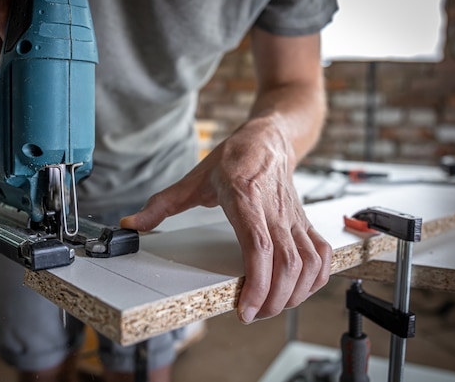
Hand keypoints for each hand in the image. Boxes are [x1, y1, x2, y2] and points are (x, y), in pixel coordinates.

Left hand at [120, 115, 331, 322]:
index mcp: (245, 199)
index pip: (259, 247)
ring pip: (309, 263)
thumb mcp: (193, 179)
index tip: (245, 308)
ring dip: (294, 294)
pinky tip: (300, 290)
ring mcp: (294, 218)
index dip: (257, 282)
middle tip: (253, 314)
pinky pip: (322, 254)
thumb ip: (162, 205)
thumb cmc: (234, 158)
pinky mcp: (305, 222)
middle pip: (288, 264)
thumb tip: (132, 224)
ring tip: (271, 306)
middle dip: (273, 300)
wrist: (267, 140)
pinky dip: (317, 279)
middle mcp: (275, 211)